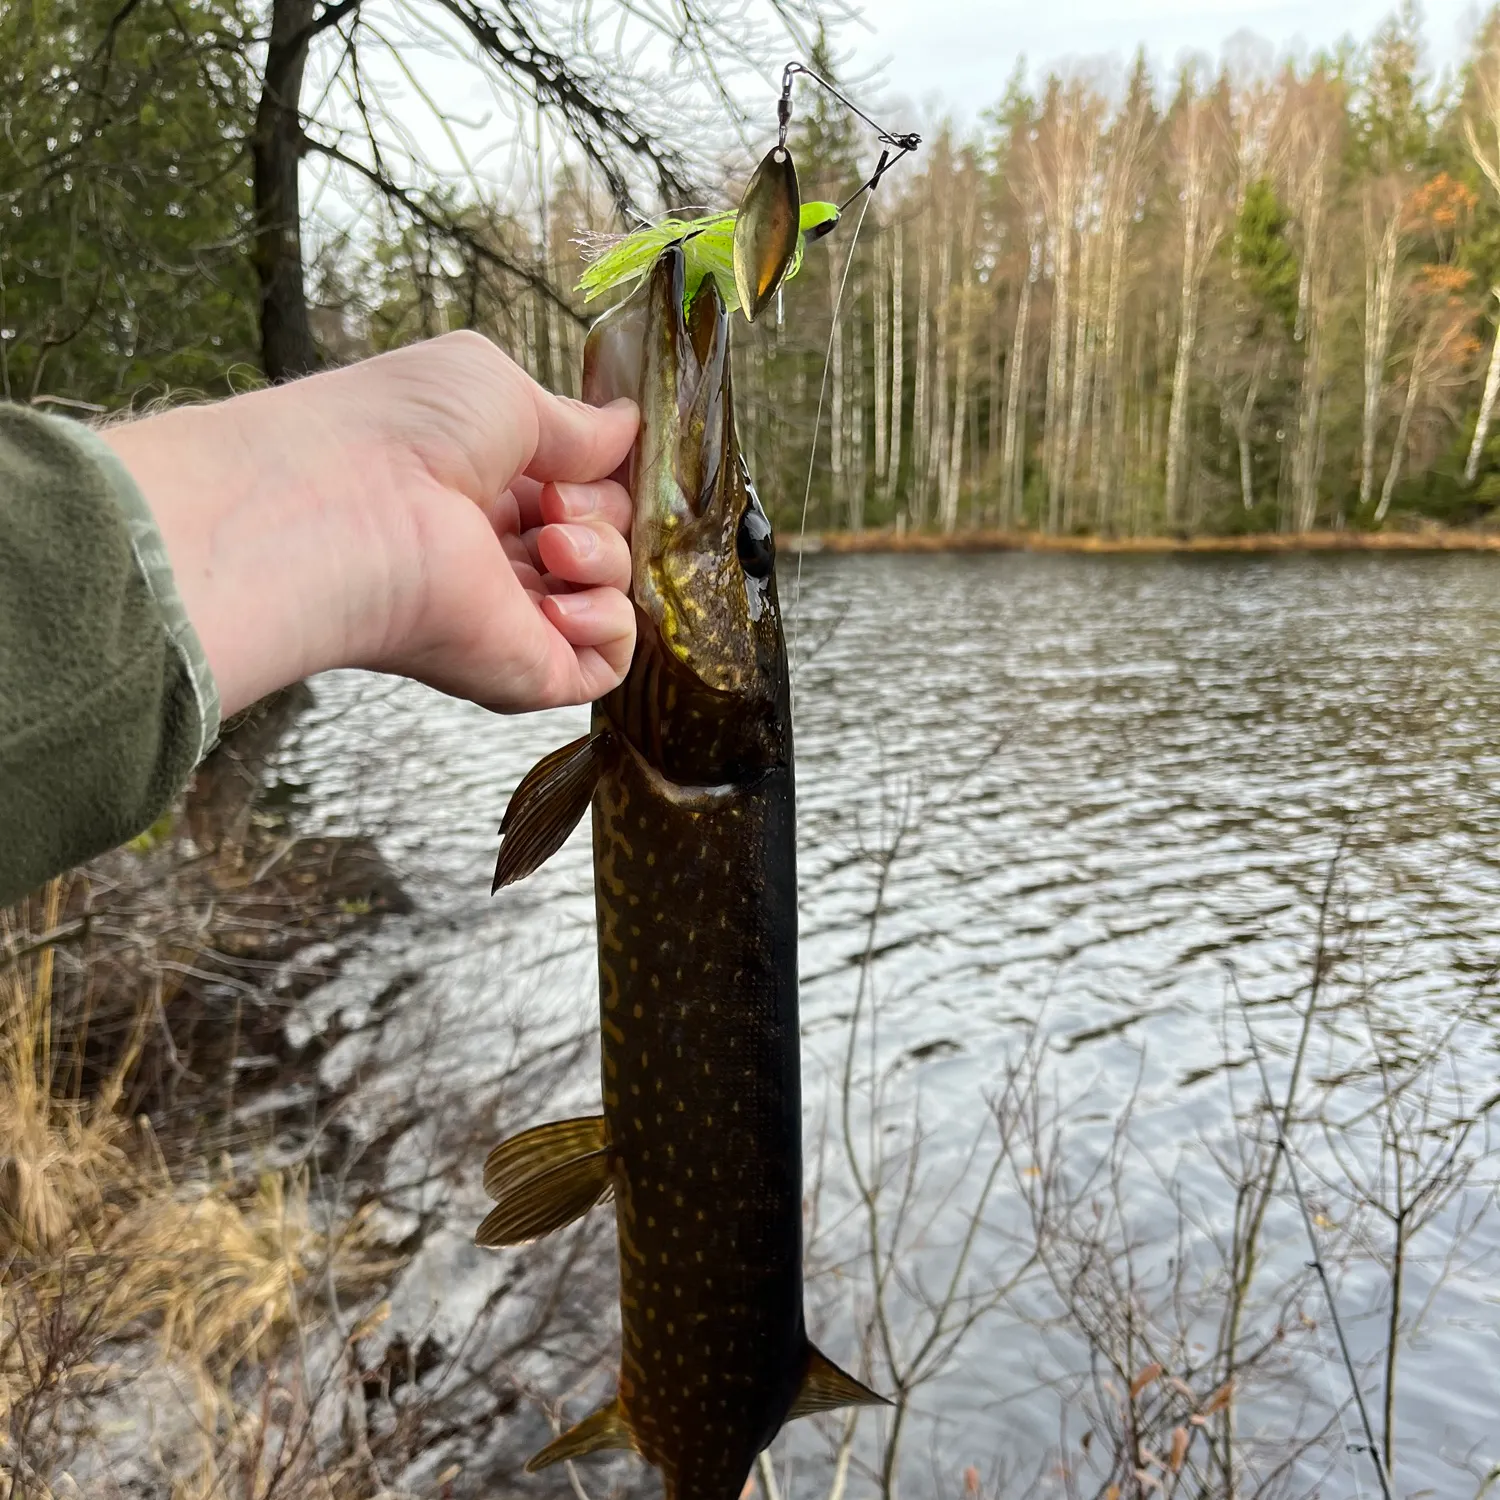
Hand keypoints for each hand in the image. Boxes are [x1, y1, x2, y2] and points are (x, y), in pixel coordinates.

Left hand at [101, 331, 638, 719]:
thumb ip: (574, 421)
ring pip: (615, 591)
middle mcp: (498, 556)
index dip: (598, 470)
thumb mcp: (500, 390)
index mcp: (484, 488)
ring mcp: (515, 618)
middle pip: (608, 534)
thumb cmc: (400, 433)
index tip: (582, 454)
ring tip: (550, 543)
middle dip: (601, 507)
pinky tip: (561, 598)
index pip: (581, 487)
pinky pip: (609, 663)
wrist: (348, 512)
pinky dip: (610, 623)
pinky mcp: (530, 671)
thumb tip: (626, 427)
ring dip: (605, 556)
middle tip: (551, 499)